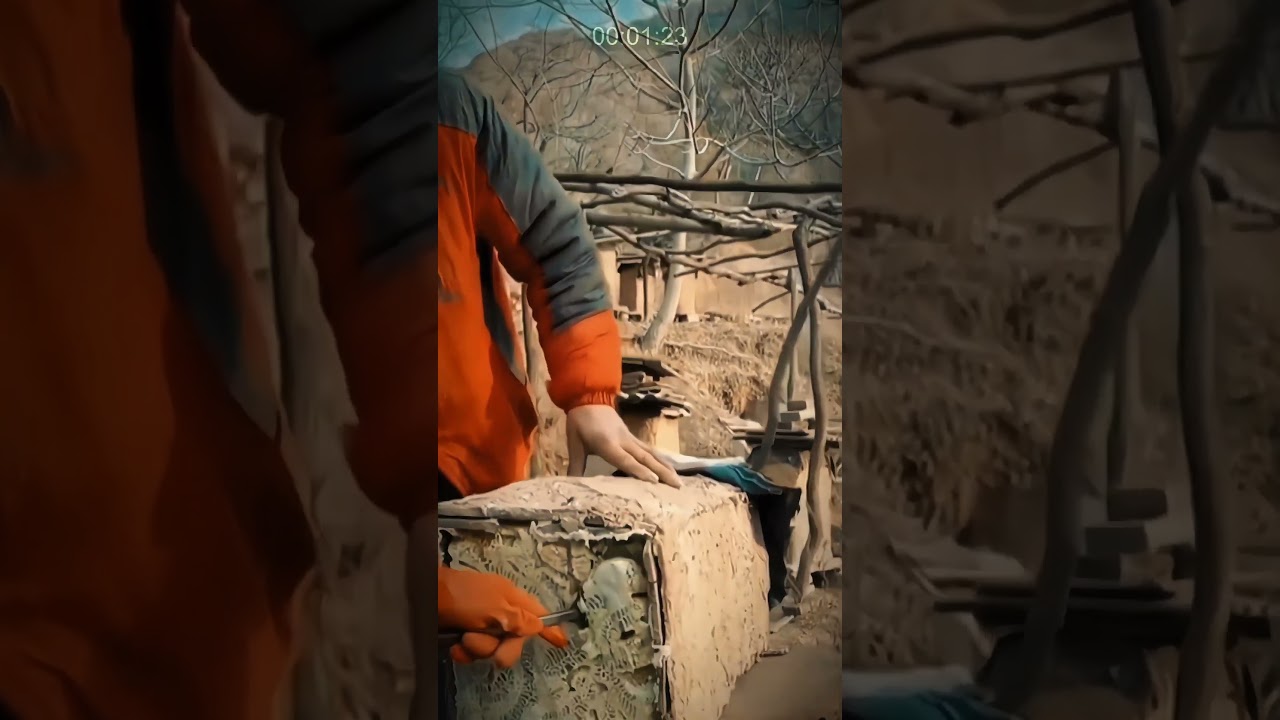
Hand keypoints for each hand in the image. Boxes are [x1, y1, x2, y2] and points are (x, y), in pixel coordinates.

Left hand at [438, 566, 568, 667]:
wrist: (425, 597)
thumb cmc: (464, 598)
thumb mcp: (495, 608)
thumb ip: (519, 620)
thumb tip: (540, 625)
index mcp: (512, 599)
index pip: (539, 615)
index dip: (550, 629)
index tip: (561, 642)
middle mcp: (501, 611)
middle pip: (515, 640)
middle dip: (502, 648)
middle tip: (491, 648)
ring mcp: (482, 623)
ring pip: (492, 648)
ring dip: (479, 649)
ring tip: (465, 640)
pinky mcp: (466, 632)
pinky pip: (473, 651)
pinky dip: (465, 652)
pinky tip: (455, 647)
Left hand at [565, 404, 680, 487]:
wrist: (589, 396)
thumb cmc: (580, 422)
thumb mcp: (575, 444)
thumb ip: (575, 465)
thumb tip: (570, 485)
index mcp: (608, 443)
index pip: (625, 459)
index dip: (639, 470)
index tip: (655, 481)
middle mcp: (624, 440)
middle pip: (646, 457)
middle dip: (662, 472)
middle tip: (677, 486)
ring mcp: (630, 438)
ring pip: (652, 453)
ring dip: (666, 466)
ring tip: (679, 480)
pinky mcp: (632, 436)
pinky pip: (649, 449)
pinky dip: (661, 459)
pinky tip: (669, 467)